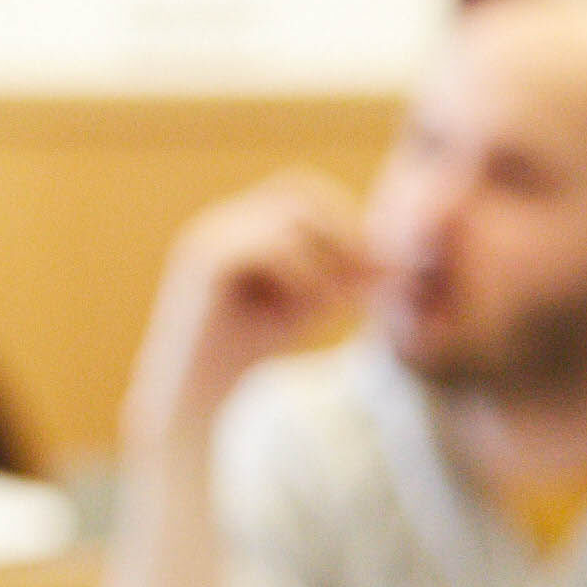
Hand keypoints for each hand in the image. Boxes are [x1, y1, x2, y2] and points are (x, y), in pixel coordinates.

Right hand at [124, 171, 375, 447]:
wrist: (193, 396)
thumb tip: (392, 259)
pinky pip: (273, 245)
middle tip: (368, 276)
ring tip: (336, 303)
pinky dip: (307, 274)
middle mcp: (218, 222)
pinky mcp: (205, 261)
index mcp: (237, 225)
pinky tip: (316, 309)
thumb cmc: (246, 352)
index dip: (346, 221)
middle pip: (298, 190)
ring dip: (328, 256)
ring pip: (289, 214)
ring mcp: (207, 237)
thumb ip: (341, 275)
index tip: (376, 267)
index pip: (303, 192)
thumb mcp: (306, 304)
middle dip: (343, 230)